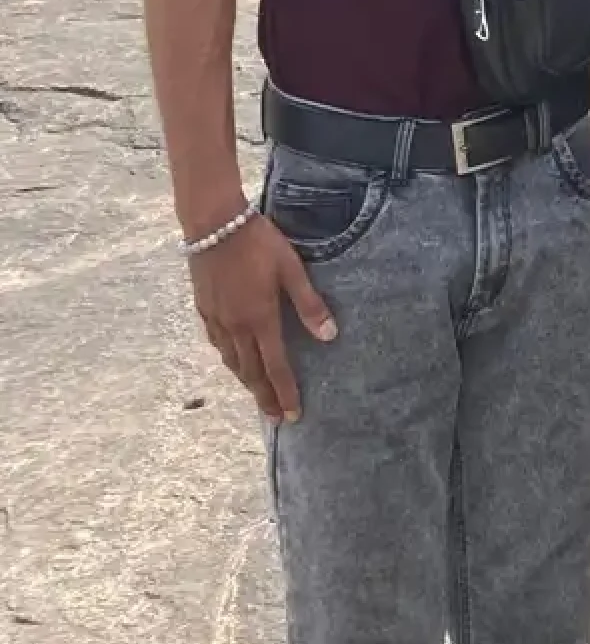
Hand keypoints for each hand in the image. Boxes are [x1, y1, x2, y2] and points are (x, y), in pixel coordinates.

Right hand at [189, 214, 335, 421]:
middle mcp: (236, 327)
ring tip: (259, 397)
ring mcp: (217, 320)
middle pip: (252, 373)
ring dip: (247, 383)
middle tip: (277, 419)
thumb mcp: (292, 269)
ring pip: (232, 362)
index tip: (293, 415)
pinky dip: (230, 362)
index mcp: (260, 319)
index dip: (285, 392)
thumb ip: (310, 304)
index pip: (276, 366)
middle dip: (266, 398)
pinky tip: (234, 363)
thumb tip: (330, 336)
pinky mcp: (204, 310)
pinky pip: (218, 346)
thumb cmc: (259, 243)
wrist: (213, 224)